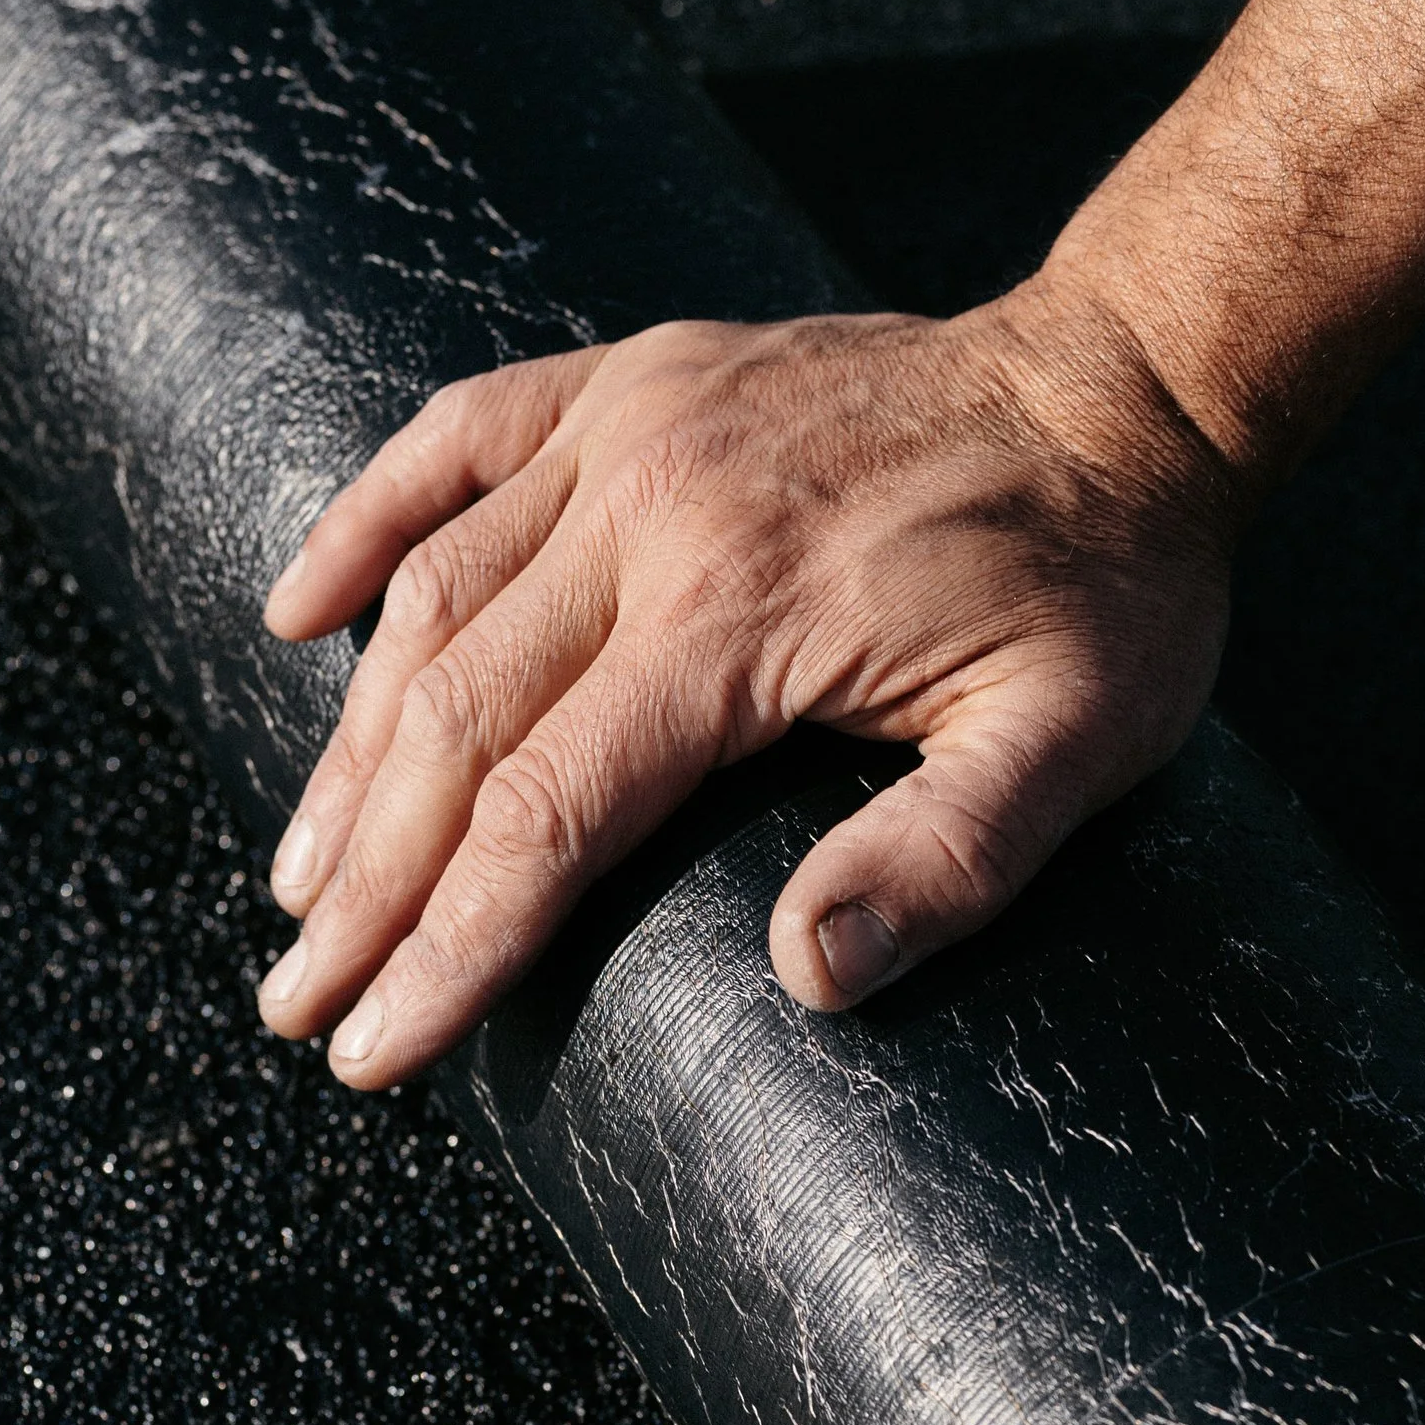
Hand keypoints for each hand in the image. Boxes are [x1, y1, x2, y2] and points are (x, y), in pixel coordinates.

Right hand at [254, 290, 1237, 1084]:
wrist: (1126, 389)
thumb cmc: (1105, 587)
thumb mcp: (1075, 743)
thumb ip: (947, 862)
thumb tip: (807, 975)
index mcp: (747, 614)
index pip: (547, 810)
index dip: (450, 945)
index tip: (376, 1047)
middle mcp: (659, 509)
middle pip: (456, 719)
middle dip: (369, 881)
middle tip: (300, 1003)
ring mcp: (636, 428)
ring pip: (434, 596)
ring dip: (351, 748)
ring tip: (304, 881)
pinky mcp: (636, 377)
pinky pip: (458, 437)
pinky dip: (367, 520)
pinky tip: (297, 613)